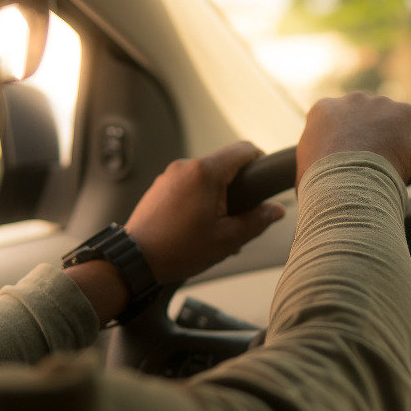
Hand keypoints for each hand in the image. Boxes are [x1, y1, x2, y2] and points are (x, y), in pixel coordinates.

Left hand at [125, 142, 284, 283]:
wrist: (134, 260)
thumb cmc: (179, 249)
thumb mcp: (228, 239)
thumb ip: (257, 220)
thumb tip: (276, 210)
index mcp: (205, 172)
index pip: (244, 149)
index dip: (260, 161)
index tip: (264, 179)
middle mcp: (186, 166)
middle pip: (224, 165)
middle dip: (237, 188)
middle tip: (239, 217)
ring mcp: (170, 175)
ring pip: (206, 177)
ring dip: (217, 197)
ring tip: (216, 229)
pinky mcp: (160, 187)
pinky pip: (188, 186)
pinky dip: (199, 200)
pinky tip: (197, 228)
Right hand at [296, 92, 410, 186]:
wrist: (347, 186)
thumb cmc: (321, 187)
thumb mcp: (304, 173)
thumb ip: (313, 165)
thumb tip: (314, 184)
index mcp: (324, 110)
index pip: (341, 122)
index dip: (350, 144)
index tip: (355, 163)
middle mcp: (353, 100)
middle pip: (370, 118)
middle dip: (375, 138)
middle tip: (376, 168)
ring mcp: (383, 104)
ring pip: (396, 124)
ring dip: (398, 143)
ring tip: (393, 172)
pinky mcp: (409, 114)